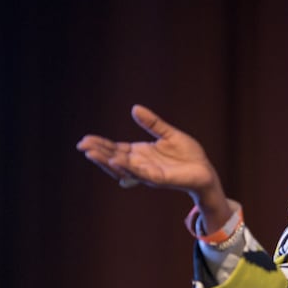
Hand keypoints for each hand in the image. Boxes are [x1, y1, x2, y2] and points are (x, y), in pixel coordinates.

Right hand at [76, 105, 234, 230]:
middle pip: (114, 159)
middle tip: (82, 146)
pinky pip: (140, 173)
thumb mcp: (169, 134)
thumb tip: (135, 108)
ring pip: (123, 168)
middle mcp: (141, 165)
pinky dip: (127, 168)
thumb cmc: (188, 155)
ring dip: (107, 161)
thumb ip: (153, 123)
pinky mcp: (159, 179)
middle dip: (99, 153)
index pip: (116, 150)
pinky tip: (116, 161)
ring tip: (92, 153)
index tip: (85, 139)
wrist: (205, 170)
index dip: (101, 145)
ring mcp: (148, 173)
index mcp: (141, 154)